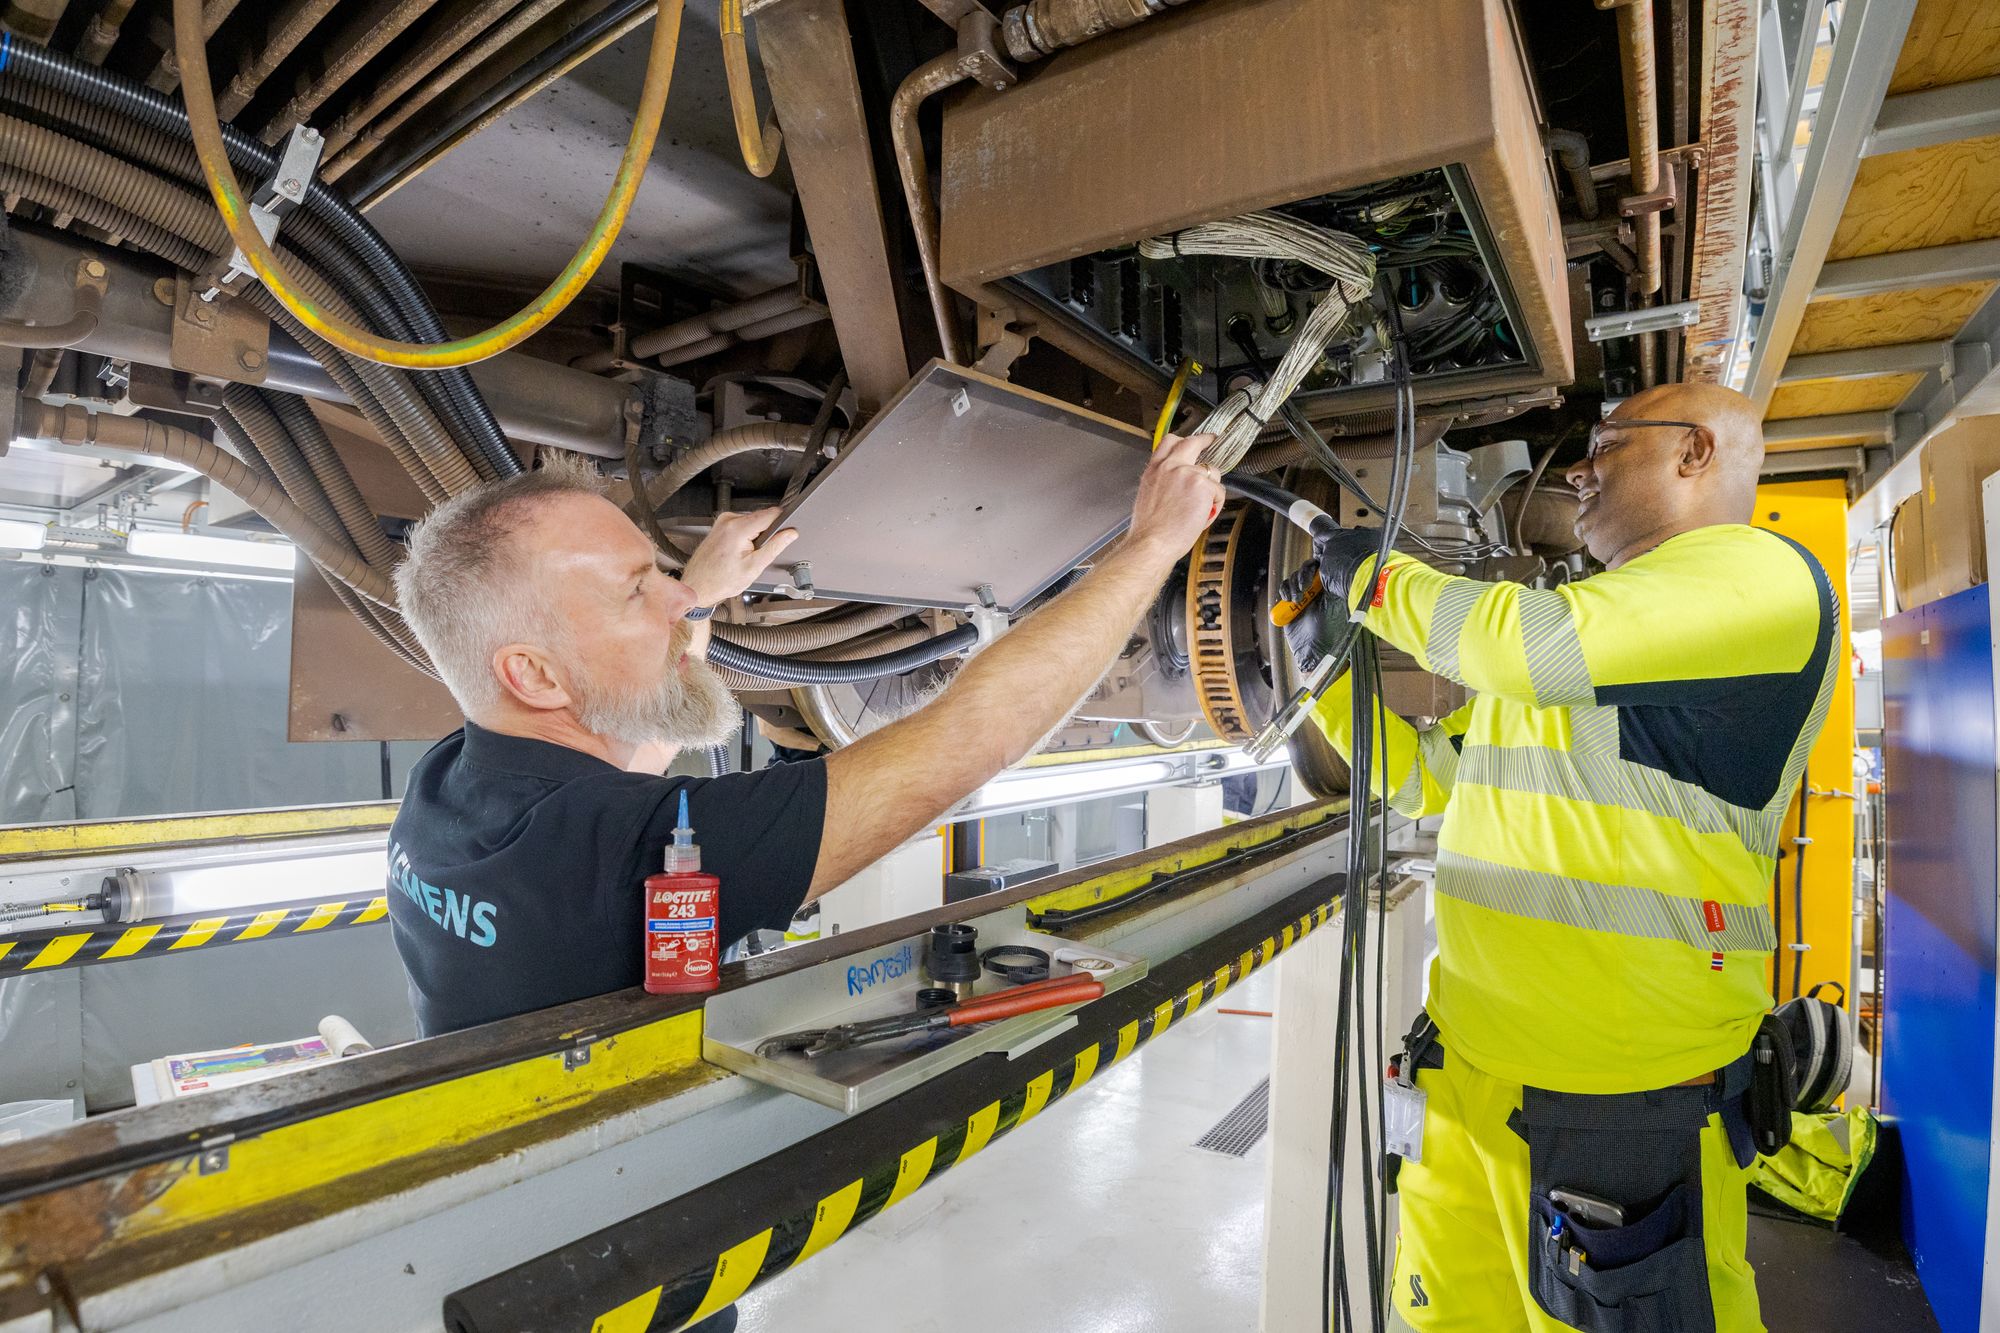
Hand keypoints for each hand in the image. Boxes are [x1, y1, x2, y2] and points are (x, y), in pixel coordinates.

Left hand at [680, 507, 798, 606]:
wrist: (698, 586)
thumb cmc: (720, 581)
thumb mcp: (755, 566)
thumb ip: (775, 546)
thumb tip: (790, 534)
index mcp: (738, 528)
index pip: (771, 513)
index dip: (782, 524)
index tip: (784, 534)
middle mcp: (728, 520)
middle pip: (761, 518)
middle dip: (765, 534)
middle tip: (756, 553)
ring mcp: (722, 522)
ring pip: (752, 522)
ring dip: (754, 537)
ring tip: (744, 555)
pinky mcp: (720, 526)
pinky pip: (742, 526)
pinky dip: (745, 538)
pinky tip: (737, 552)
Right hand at [1127, 432, 1224, 561]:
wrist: (1152, 543)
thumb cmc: (1150, 530)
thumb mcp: (1149, 496)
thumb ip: (1164, 482)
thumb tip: (1179, 484)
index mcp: (1155, 470)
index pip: (1169, 443)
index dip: (1183, 439)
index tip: (1193, 440)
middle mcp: (1170, 467)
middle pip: (1191, 442)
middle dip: (1204, 439)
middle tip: (1212, 439)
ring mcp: (1187, 473)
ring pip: (1212, 472)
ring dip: (1212, 488)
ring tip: (1201, 509)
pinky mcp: (1202, 485)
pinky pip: (1219, 492)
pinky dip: (1215, 504)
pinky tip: (1203, 516)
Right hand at [1279, 560, 1347, 675]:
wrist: (1316, 653)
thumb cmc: (1334, 636)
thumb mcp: (1345, 613)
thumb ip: (1346, 597)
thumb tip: (1352, 576)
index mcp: (1332, 589)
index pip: (1323, 568)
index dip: (1316, 568)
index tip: (1316, 572)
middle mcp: (1318, 590)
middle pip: (1307, 570)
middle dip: (1303, 575)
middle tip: (1303, 587)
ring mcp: (1304, 597)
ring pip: (1294, 578)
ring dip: (1292, 584)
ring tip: (1296, 599)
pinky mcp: (1290, 605)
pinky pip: (1285, 589)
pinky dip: (1284, 590)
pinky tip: (1288, 599)